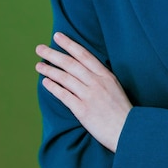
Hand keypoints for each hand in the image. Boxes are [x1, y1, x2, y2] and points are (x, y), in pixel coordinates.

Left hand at [35, 32, 131, 151]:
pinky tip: (45, 82)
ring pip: (65, 78)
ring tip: (38, 65)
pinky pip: (65, 95)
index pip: (84, 55)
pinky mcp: (83, 110)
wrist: (128, 130)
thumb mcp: (115, 87)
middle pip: (71, 64)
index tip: (58, 36)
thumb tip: (84, 69)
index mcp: (106, 75)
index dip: (69, 44)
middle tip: (40, 48)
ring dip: (50, 70)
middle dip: (54, 54)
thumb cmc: (121, 110)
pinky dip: (54, 87)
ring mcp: (89, 96)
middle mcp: (97, 82)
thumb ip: (100, 77)